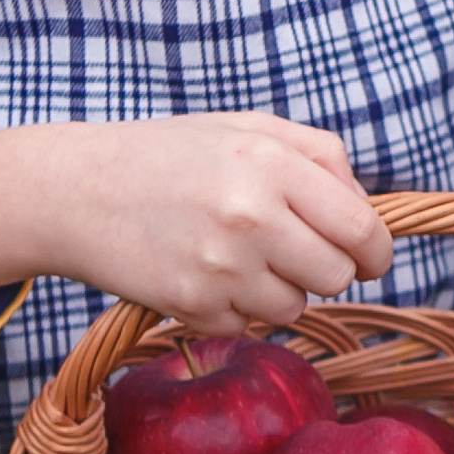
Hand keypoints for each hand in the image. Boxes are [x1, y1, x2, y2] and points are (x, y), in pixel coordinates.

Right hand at [0, 113, 394, 335]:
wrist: (77, 190)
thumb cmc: (172, 156)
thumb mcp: (248, 128)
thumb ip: (319, 156)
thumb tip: (367, 210)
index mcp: (271, 164)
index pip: (361, 229)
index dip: (376, 251)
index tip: (370, 258)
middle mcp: (250, 216)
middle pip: (335, 276)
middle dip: (327, 270)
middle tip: (295, 251)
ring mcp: (219, 266)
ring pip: (294, 308)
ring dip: (280, 290)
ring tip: (239, 255)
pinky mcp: (191, 306)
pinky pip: (247, 325)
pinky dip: (237, 307)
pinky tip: (205, 273)